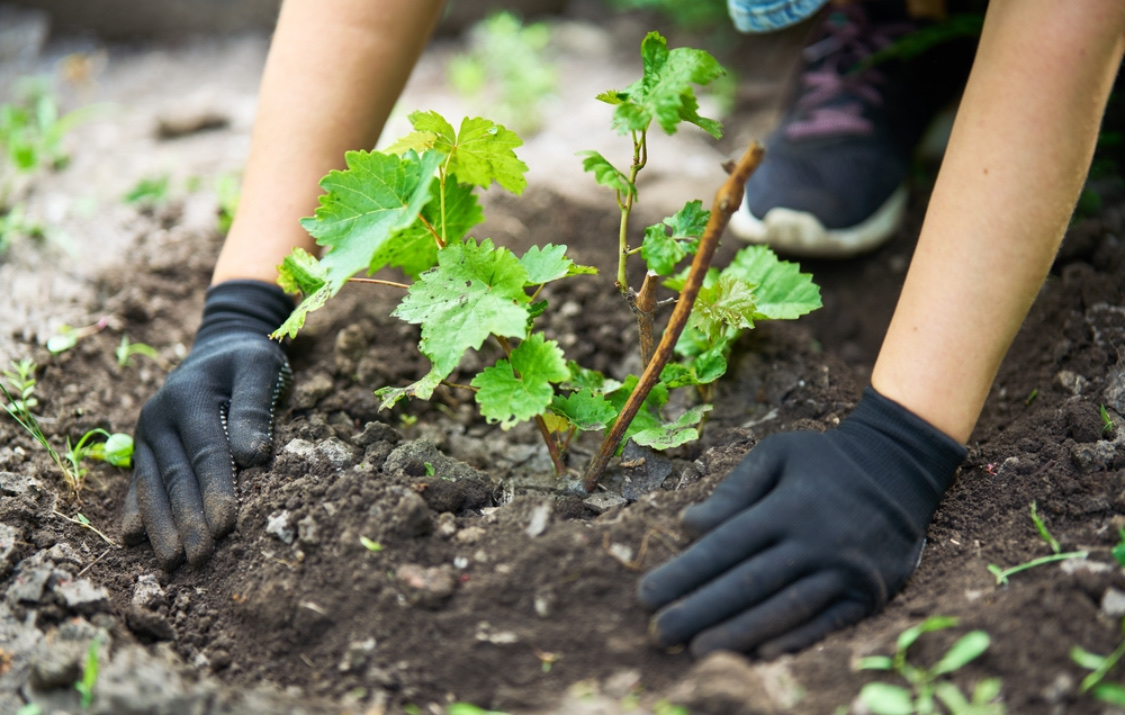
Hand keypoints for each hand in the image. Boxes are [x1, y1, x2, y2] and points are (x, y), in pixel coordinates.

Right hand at [122, 280, 293, 568]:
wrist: (221, 344)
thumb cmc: (249, 359)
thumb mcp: (260, 367)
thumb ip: (256, 407)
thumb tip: (254, 456)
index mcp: (188, 396)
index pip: (206, 452)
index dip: (216, 490)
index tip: (226, 527)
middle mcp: (159, 415)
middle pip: (176, 476)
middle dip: (188, 521)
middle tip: (201, 560)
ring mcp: (147, 432)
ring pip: (153, 485)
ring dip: (161, 526)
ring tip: (172, 563)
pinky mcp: (145, 445)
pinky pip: (139, 481)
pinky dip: (137, 510)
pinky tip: (133, 539)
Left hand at [638, 387, 965, 656]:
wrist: (903, 465)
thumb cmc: (826, 460)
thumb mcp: (779, 454)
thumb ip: (734, 490)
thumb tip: (689, 524)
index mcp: (788, 506)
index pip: (724, 546)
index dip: (683, 573)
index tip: (646, 593)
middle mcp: (815, 540)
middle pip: (747, 584)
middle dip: (698, 610)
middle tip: (659, 632)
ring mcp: (845, 570)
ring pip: (783, 610)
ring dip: (737, 634)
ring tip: (696, 650)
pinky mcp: (870, 593)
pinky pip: (826, 624)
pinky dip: (792, 641)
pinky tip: (758, 653)